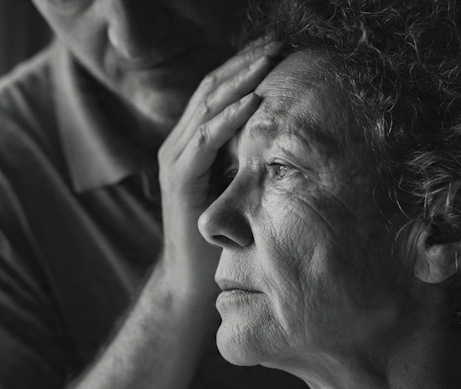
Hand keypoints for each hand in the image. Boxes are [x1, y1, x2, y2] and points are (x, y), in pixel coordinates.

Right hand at [157, 40, 280, 307]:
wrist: (191, 276)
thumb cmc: (219, 231)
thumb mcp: (235, 182)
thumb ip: (246, 154)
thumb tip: (285, 131)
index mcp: (191, 140)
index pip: (216, 90)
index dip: (244, 64)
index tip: (277, 45)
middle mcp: (178, 143)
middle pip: (212, 87)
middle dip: (245, 61)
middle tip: (278, 39)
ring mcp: (175, 159)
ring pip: (207, 106)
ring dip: (241, 79)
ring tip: (270, 58)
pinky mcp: (180, 180)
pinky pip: (205, 141)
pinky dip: (229, 119)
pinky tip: (253, 102)